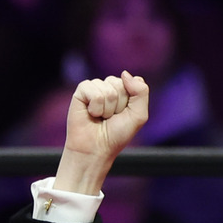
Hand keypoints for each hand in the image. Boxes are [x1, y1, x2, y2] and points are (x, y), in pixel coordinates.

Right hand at [54, 71, 149, 193]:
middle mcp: (110, 87)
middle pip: (120, 84)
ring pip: (107, 88)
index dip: (131, 101)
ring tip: (101, 117)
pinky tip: (91, 113)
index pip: (134, 82)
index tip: (125, 114)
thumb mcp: (139, 115)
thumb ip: (141, 92)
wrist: (96, 149)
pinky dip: (95, 106)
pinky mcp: (81, 91)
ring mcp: (95, 88)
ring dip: (107, 108)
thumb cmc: (117, 134)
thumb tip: (125, 73)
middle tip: (111, 118)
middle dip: (119, 105)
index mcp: (125, 91)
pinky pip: (93, 89)